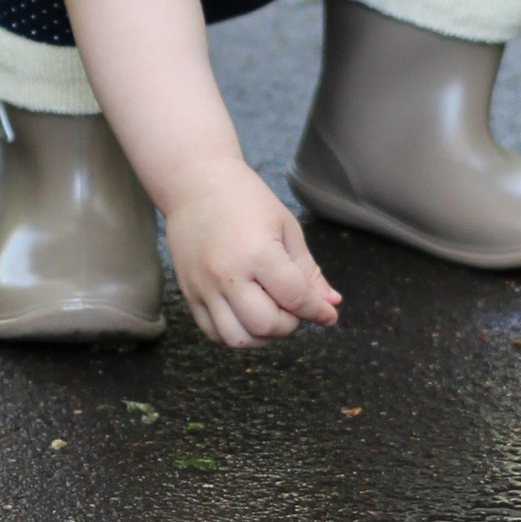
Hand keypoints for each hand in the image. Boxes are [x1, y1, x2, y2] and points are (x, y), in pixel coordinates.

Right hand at [163, 159, 341, 347]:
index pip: (296, 299)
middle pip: (266, 326)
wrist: (195, 183)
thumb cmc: (244, 199)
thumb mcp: (285, 228)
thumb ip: (308, 271)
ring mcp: (204, 287)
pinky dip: (235, 334)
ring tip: (271, 315)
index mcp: (258, 254)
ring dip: (263, 337)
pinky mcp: (189, 293)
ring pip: (237, 338)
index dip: (318, 311)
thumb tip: (331, 303)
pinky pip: (213, 332)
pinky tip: (247, 317)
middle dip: (290, 325)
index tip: (328, 315)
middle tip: (295, 308)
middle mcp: (228, 275)